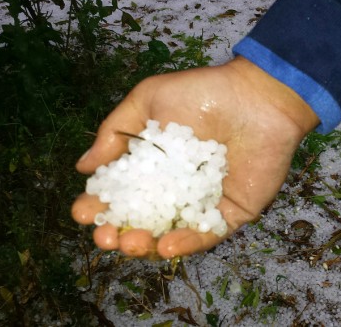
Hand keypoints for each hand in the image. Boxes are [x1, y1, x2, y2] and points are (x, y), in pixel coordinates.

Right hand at [71, 56, 318, 258]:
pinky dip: (186, 243)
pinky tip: (165, 247)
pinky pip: (206, 235)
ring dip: (146, 245)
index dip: (99, 204)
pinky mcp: (229, 214)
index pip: (121, 192)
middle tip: (105, 236)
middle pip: (141, 220)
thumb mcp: (149, 100)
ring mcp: (201, 204)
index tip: (83, 210)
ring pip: (169, 234)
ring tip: (131, 243)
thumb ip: (114, 132)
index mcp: (153, 165)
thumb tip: (83, 167)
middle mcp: (173, 189)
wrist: (256, 97)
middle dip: (118, 232)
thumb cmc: (203, 93)